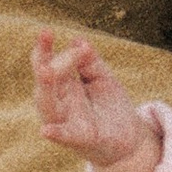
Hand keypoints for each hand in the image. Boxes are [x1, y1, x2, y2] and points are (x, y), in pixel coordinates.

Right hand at [33, 32, 163, 171]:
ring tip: (45, 70)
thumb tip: (79, 41)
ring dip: (47, 89)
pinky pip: (66, 136)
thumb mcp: (103, 78)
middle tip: (44, 41)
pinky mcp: (81, 139)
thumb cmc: (110, 107)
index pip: (48, 64)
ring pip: (49, 107)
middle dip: (42, 62)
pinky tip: (46, 131)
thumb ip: (90, 62)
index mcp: (63, 87)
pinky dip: (57, 133)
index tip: (46, 31)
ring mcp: (67, 122)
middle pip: (44, 83)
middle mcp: (60, 104)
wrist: (129, 139)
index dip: (44, 49)